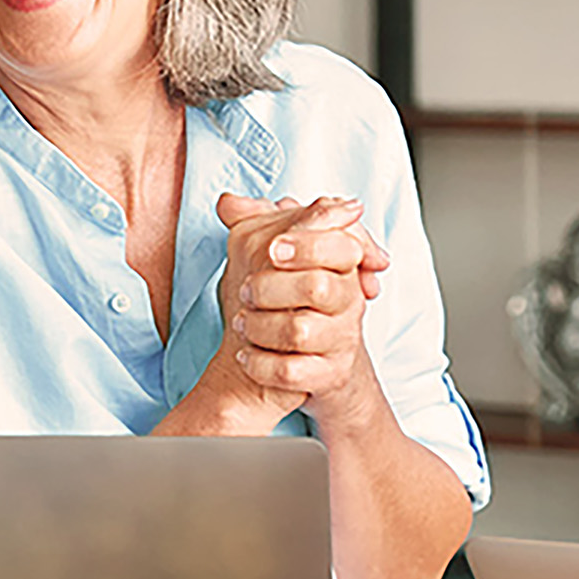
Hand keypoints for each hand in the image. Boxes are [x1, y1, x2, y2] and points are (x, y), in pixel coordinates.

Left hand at [209, 193, 384, 433]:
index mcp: (343, 266)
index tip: (271, 249)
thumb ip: (257, 223)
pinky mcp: (328, 375)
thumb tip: (229, 203)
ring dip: (260, 326)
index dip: (305, 245)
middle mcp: (350, 302)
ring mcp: (341, 341)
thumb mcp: (277, 255)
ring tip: (242, 323)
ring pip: (300, 330)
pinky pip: (292, 371)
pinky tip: (246, 355)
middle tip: (246, 291)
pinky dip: (261, 363)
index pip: (340, 246)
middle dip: (271, 288)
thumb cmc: (291, 298)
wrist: (307, 358)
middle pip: (318, 286)